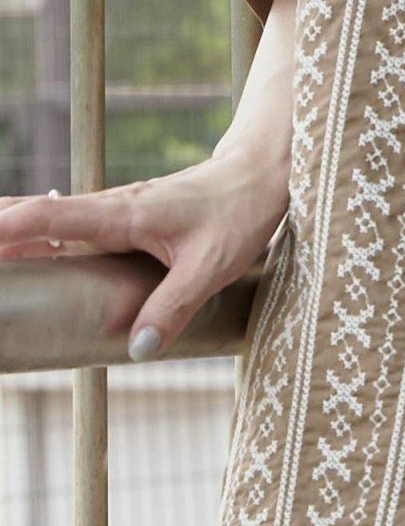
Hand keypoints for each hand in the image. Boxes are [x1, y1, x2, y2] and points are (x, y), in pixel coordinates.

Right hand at [0, 153, 288, 360]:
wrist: (258, 176)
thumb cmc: (239, 213)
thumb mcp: (214, 265)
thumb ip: (175, 305)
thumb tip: (137, 350)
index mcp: (123, 214)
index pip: (49, 219)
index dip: (6, 229)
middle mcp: (109, 208)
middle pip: (33, 214)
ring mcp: (113, 211)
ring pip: (45, 218)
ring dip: (7, 229)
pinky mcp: (122, 218)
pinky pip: (65, 226)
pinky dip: (32, 235)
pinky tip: (17, 250)